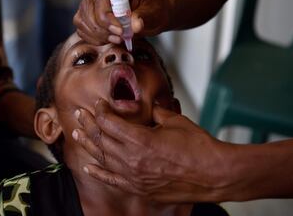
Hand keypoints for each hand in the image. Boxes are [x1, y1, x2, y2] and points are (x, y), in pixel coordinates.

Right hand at [73, 0, 172, 44]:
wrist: (154, 11)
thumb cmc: (156, 9)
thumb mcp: (156, 13)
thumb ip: (145, 18)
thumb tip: (135, 27)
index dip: (107, 17)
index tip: (120, 32)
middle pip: (88, 7)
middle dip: (101, 28)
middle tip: (119, 39)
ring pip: (82, 17)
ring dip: (96, 34)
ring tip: (116, 39)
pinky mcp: (91, 11)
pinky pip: (82, 25)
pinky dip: (92, 37)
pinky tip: (108, 40)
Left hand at [73, 99, 233, 201]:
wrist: (214, 174)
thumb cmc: (199, 148)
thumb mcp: (176, 122)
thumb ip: (157, 114)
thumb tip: (149, 109)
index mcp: (142, 140)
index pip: (111, 123)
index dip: (102, 111)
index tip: (99, 104)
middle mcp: (133, 160)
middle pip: (102, 139)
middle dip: (89, 124)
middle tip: (80, 114)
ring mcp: (135, 176)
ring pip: (103, 158)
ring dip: (89, 144)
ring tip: (77, 134)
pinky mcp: (140, 188)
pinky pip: (112, 180)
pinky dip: (99, 173)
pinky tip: (88, 166)